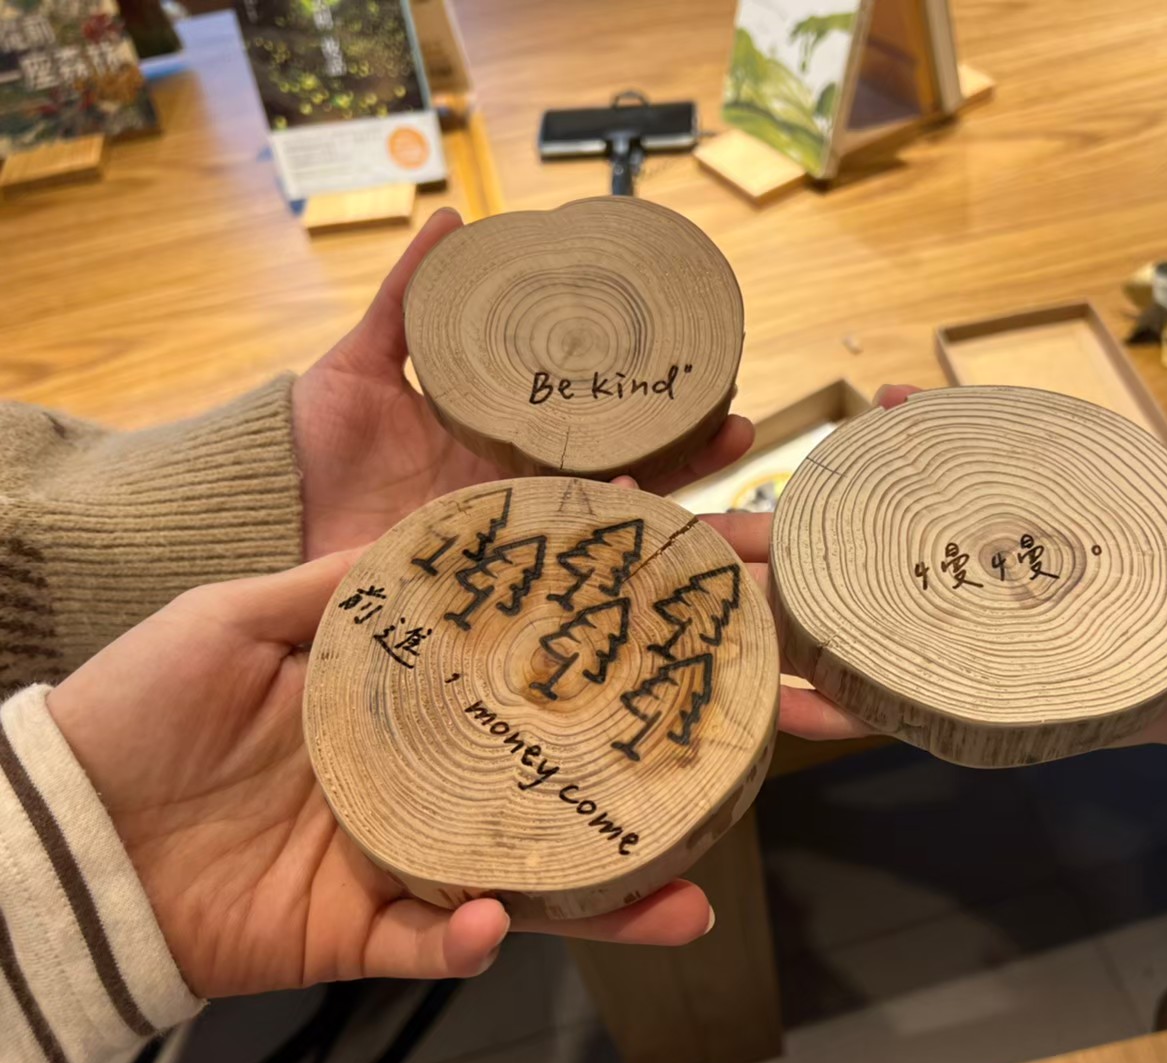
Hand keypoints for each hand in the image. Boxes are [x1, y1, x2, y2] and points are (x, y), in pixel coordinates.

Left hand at [48, 553, 712, 999]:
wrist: (58, 833)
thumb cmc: (138, 708)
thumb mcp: (237, 617)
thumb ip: (339, 587)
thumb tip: (434, 536)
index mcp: (402, 704)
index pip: (522, 671)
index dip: (596, 642)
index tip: (671, 600)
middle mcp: (423, 781)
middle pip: (555, 784)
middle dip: (649, 785)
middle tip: (734, 768)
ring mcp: (400, 858)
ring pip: (530, 882)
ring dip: (610, 899)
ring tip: (685, 902)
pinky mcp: (359, 932)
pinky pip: (432, 947)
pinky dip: (468, 943)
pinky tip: (499, 921)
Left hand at [292, 208, 755, 559]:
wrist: (261, 517)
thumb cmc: (307, 441)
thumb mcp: (360, 360)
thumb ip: (407, 298)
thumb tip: (452, 218)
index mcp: (496, 438)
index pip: (589, 420)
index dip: (646, 405)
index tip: (702, 379)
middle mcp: (512, 490)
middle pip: (616, 472)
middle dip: (685, 454)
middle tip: (742, 423)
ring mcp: (503, 535)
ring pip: (602, 521)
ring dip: (667, 501)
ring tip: (726, 472)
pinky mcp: (481, 579)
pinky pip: (551, 564)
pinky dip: (599, 545)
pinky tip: (642, 522)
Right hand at [718, 382, 1166, 753]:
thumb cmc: (1130, 554)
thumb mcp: (1052, 471)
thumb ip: (973, 434)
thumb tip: (896, 394)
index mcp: (920, 561)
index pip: (821, 541)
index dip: (754, 529)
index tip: (691, 509)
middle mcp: (912, 616)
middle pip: (806, 597)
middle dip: (735, 583)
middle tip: (669, 569)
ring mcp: (931, 665)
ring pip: (827, 655)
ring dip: (763, 647)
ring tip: (702, 631)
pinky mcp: (963, 710)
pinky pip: (883, 714)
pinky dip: (828, 712)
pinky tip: (778, 702)